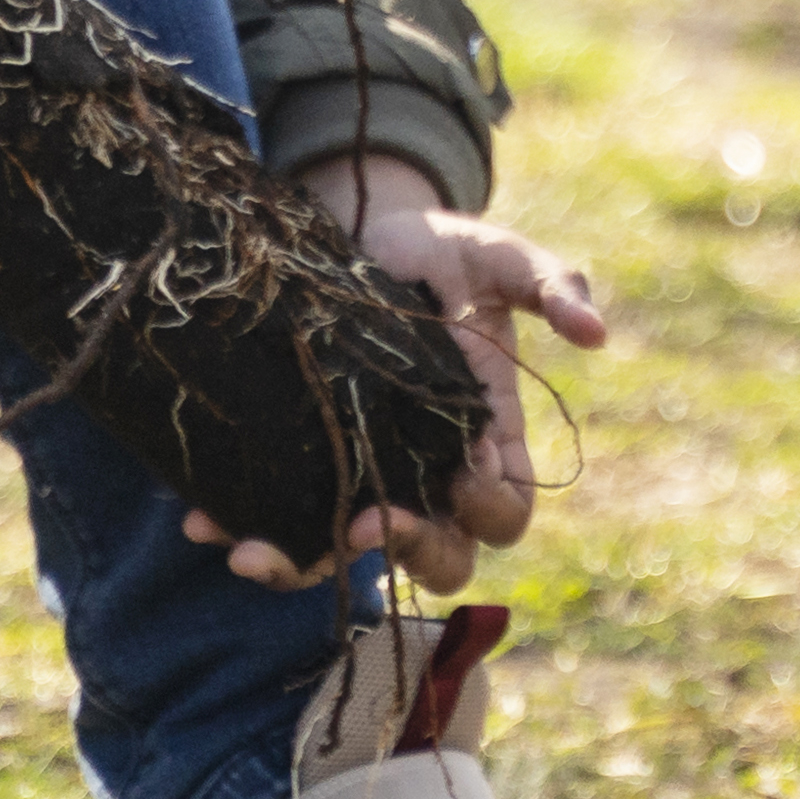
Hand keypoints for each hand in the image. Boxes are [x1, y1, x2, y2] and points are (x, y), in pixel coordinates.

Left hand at [188, 151, 604, 593]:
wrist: (361, 231)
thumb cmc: (442, 251)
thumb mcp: (499, 256)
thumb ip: (551, 284)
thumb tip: (597, 333)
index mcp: (490, 439)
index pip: (505, 510)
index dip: (486, 513)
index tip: (455, 481)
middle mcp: (429, 474)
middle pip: (439, 557)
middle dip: (405, 554)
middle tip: (361, 523)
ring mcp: (365, 474)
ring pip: (345, 559)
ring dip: (300, 568)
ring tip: (249, 555)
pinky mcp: (307, 462)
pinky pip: (281, 519)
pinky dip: (244, 528)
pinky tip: (202, 521)